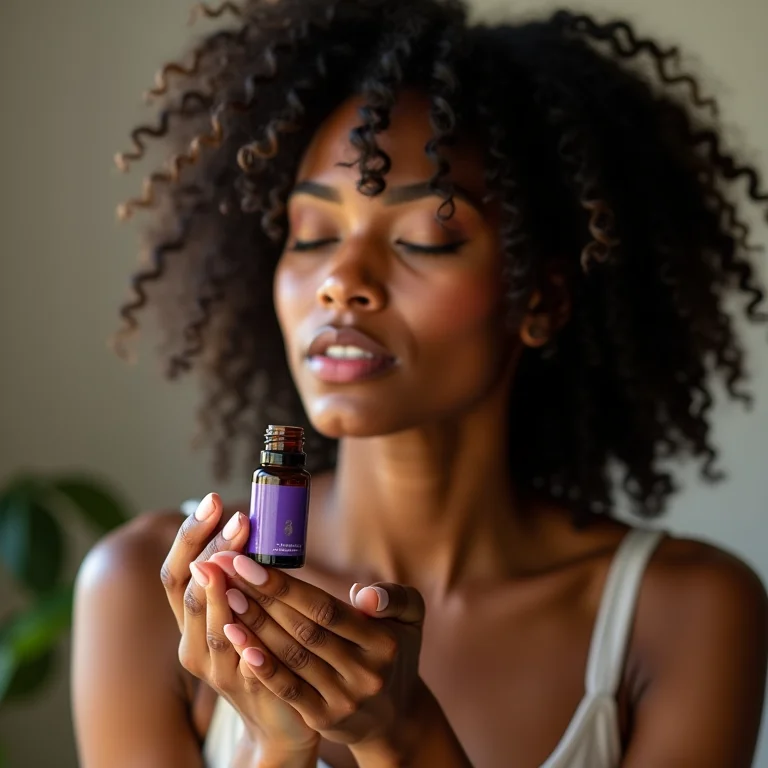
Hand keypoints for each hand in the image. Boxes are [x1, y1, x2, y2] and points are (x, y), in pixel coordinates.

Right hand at [160, 494, 319, 758]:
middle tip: (240, 518)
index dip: (191, 535)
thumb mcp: (242, 606)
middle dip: (213, 549)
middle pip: (192, 590)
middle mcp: (193, 642)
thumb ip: (241, 572)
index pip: (176, 571)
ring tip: (239, 556)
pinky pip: (240, 660)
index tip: (213, 500)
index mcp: (191, 618)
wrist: (277, 715)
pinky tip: (251, 616)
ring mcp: (216, 668)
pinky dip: (244, 637)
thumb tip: (250, 516)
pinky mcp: (244, 687)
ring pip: (213, 625)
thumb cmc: (262, 646)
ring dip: (225, 589)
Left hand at [208, 552, 427, 757]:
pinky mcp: (323, 719)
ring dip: (254, 626)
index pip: (326, 610)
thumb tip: (364, 596)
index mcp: (383, 642)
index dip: (285, 587)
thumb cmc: (395, 652)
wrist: (394, 715)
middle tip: (225, 572)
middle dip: (260, 599)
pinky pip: (287, 689)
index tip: (249, 563)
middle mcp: (364, 673)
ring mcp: (343, 699)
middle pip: (303, 631)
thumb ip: (394, 598)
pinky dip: (261, 665)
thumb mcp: (410, 619)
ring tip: (225, 597)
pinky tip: (237, 641)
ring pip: (291, 657)